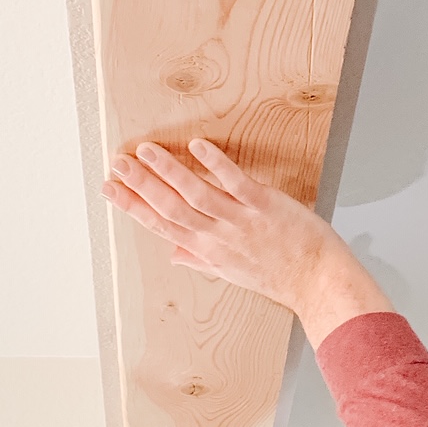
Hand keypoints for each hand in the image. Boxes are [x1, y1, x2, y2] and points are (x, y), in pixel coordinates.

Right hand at [102, 139, 390, 346]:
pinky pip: (234, 182)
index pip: (160, 225)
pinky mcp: (264, 206)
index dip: (133, 207)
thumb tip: (174, 253)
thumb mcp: (232, 272)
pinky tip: (197, 146)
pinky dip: (215, 164)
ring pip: (194, 194)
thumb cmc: (279, 276)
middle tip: (116, 163)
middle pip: (169, 208)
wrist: (317, 281)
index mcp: (207, 249)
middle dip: (139, 185)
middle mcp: (217, 236)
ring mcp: (240, 220)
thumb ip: (200, 258)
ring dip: (167, 171)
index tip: (110, 189)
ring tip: (144, 151)